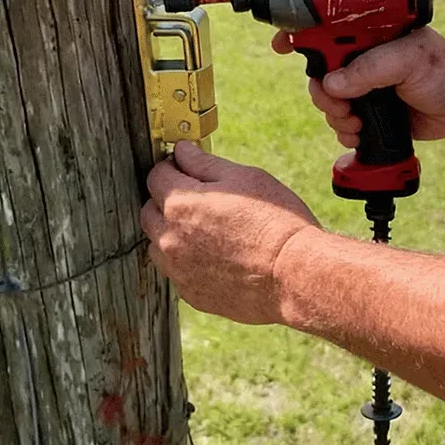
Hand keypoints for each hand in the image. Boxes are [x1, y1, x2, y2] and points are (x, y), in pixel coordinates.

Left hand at [141, 141, 319, 324]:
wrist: (294, 275)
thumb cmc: (275, 221)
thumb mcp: (245, 178)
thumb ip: (205, 164)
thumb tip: (182, 150)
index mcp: (181, 203)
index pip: (156, 175)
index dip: (173, 168)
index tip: (188, 169)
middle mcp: (170, 238)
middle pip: (150, 211)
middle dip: (167, 200)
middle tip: (200, 199)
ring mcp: (178, 270)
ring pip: (159, 244)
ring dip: (173, 233)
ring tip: (210, 231)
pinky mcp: (191, 294)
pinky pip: (178, 271)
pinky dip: (189, 261)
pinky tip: (218, 257)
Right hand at [272, 27, 444, 146]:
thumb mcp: (410, 61)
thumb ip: (370, 69)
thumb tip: (332, 83)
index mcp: (370, 32)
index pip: (327, 26)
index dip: (300, 33)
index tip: (282, 44)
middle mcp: (363, 55)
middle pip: (318, 68)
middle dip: (321, 91)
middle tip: (338, 105)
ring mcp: (364, 83)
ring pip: (326, 98)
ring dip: (335, 114)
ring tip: (356, 123)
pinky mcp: (368, 109)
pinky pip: (339, 118)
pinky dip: (343, 129)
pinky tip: (359, 133)